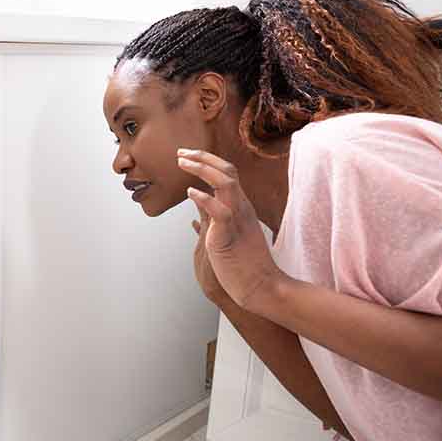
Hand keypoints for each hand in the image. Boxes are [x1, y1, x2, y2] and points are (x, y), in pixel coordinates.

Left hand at [177, 149, 284, 312]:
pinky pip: (221, 212)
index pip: (228, 174)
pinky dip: (205, 200)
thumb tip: (195, 214)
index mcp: (241, 207)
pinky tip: (190, 193)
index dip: (208, 161)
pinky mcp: (229, 237)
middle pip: (228, 171)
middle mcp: (241, 209)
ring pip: (226, 184)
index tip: (187, 156)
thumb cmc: (243, 264)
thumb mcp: (225, 236)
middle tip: (181, 152)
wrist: (260, 287)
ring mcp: (237, 221)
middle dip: (203, 157)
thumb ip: (212, 221)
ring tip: (182, 163)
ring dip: (203, 169)